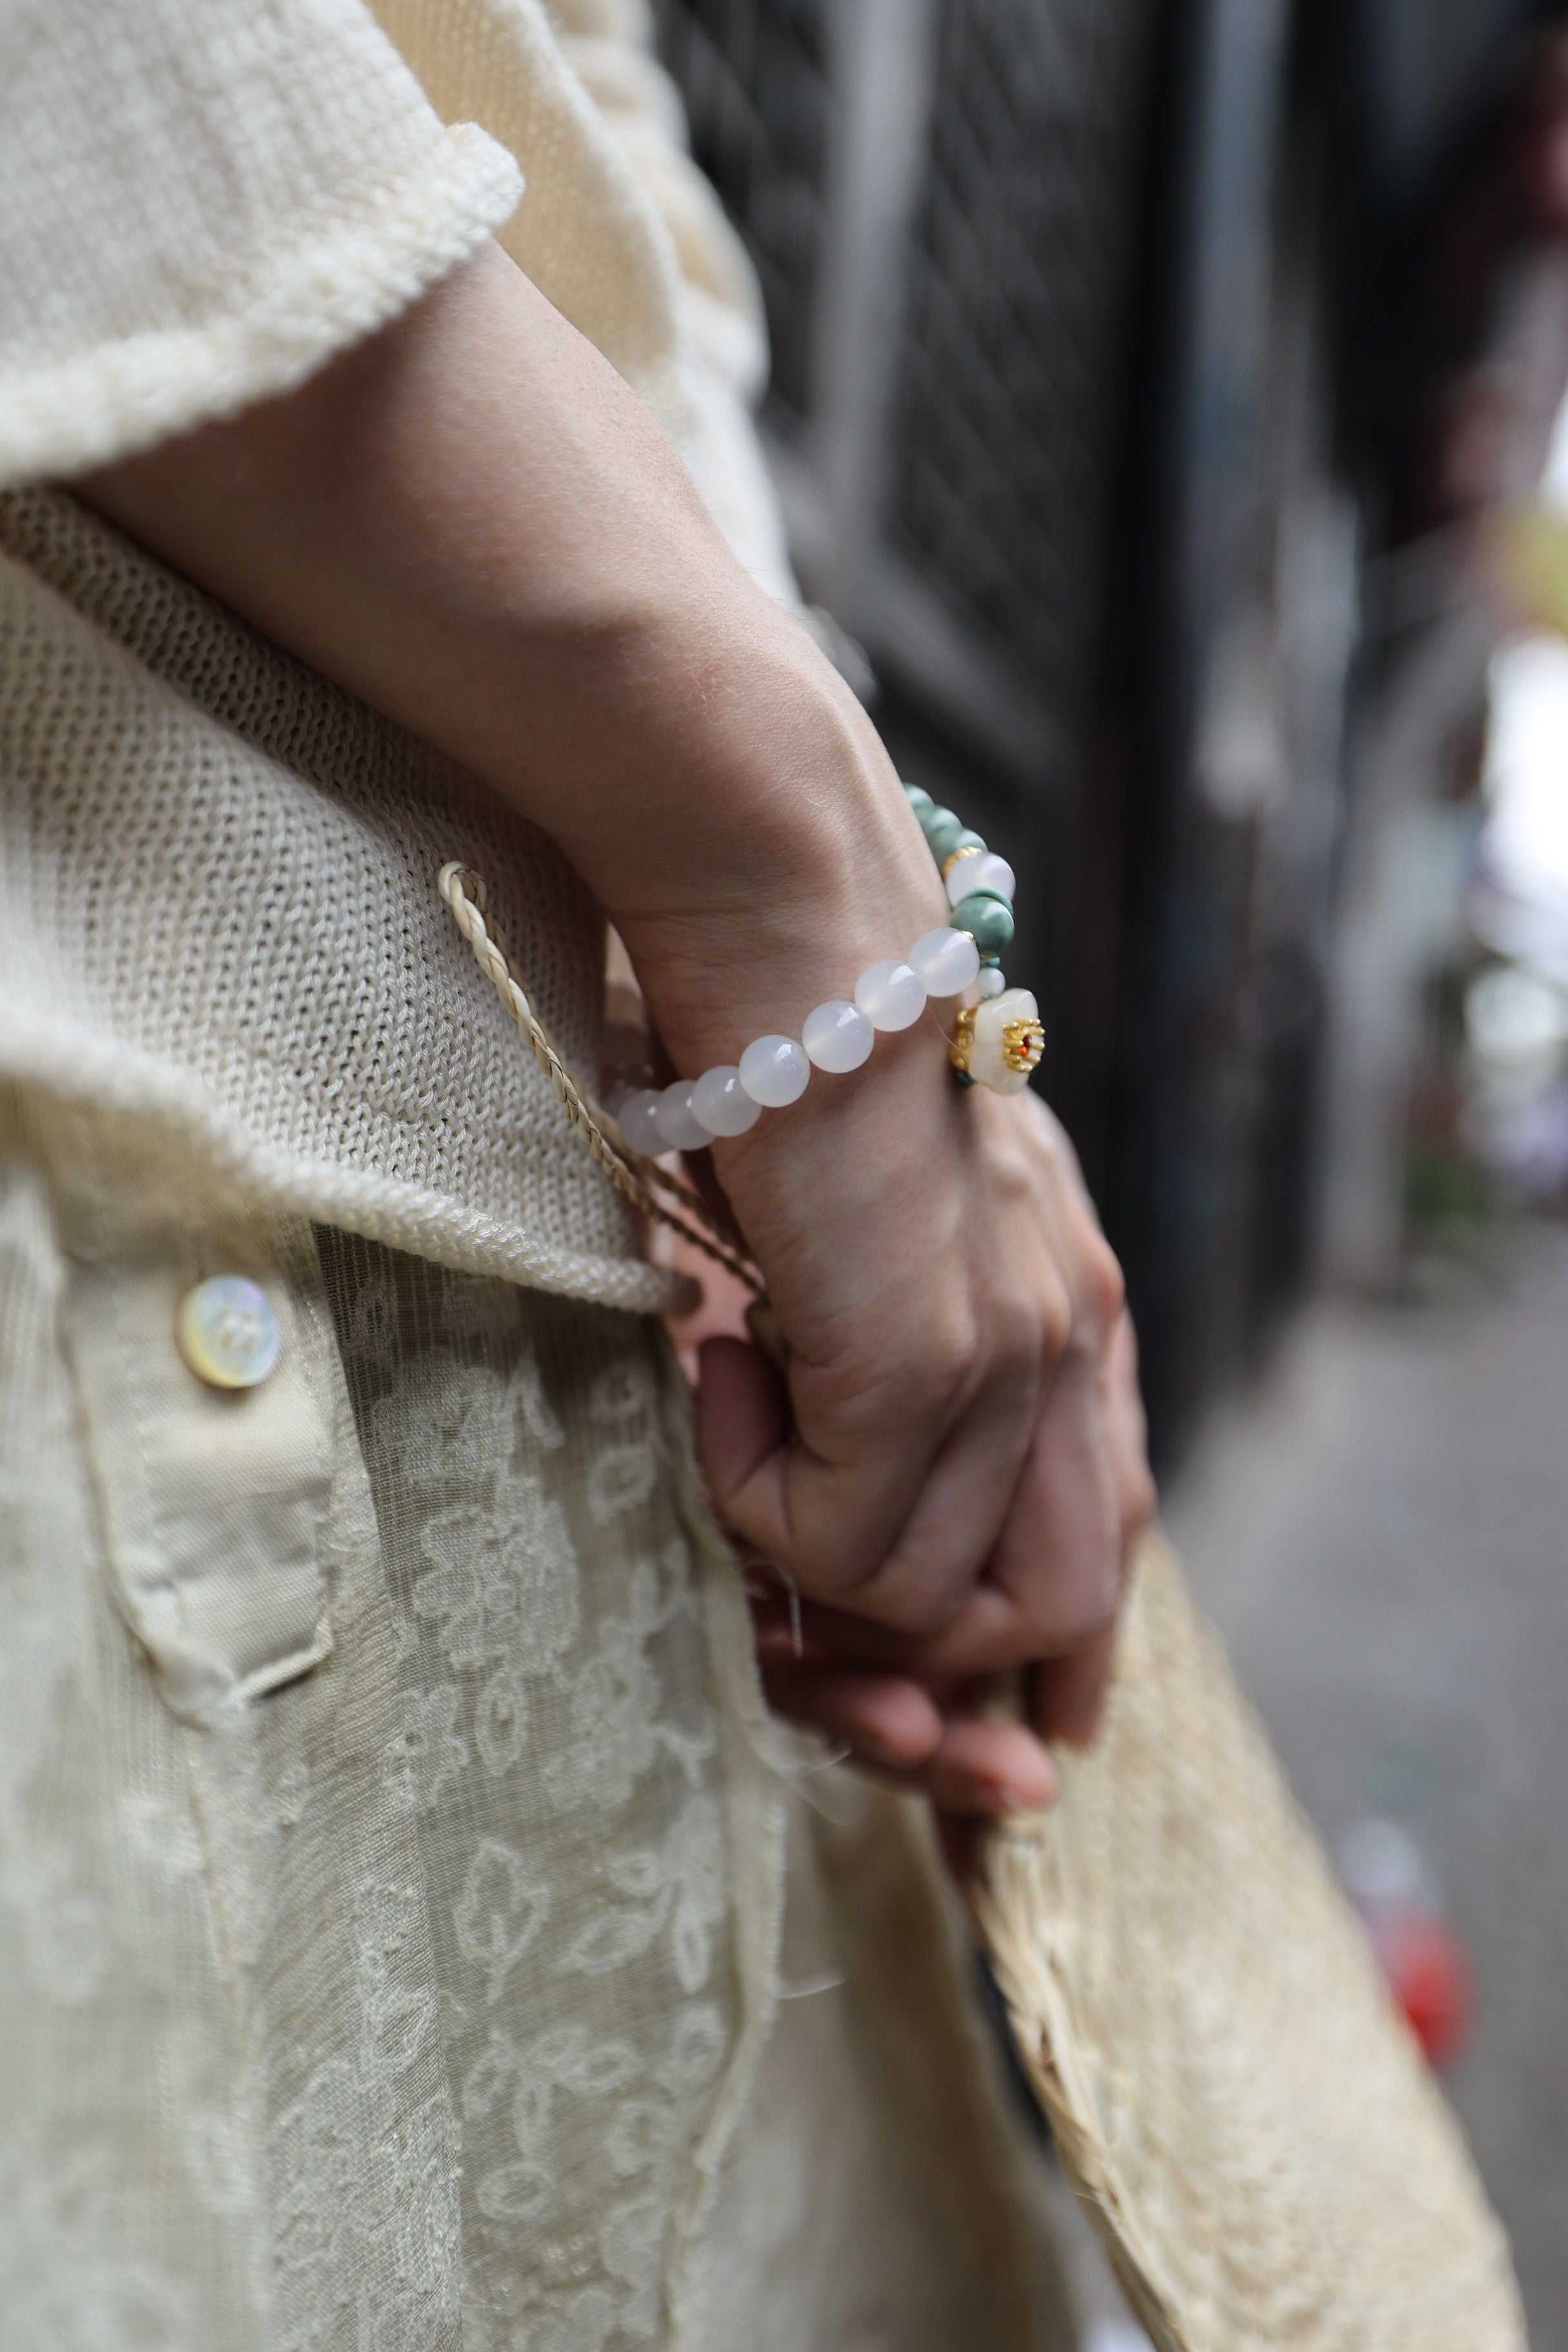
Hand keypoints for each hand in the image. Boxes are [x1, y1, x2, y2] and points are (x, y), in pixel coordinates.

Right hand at [80, 239, 1152, 1718]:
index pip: (1106, 1542)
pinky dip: (754, 1494)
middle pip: (1047, 1614)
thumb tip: (821, 1500)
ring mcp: (1008, 1354)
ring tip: (727, 1395)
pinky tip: (715, 1356)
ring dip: (802, 1562)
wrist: (779, 908)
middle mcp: (1068, 1337)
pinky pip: (836, 1545)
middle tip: (831, 1687)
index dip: (1047, 1659)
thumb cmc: (776, 1046)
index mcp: (1067, 1303)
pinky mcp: (921, 1360)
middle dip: (933, 1693)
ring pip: (926, 1597)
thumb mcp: (852, 1227)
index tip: (986, 1740)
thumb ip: (875, 1351)